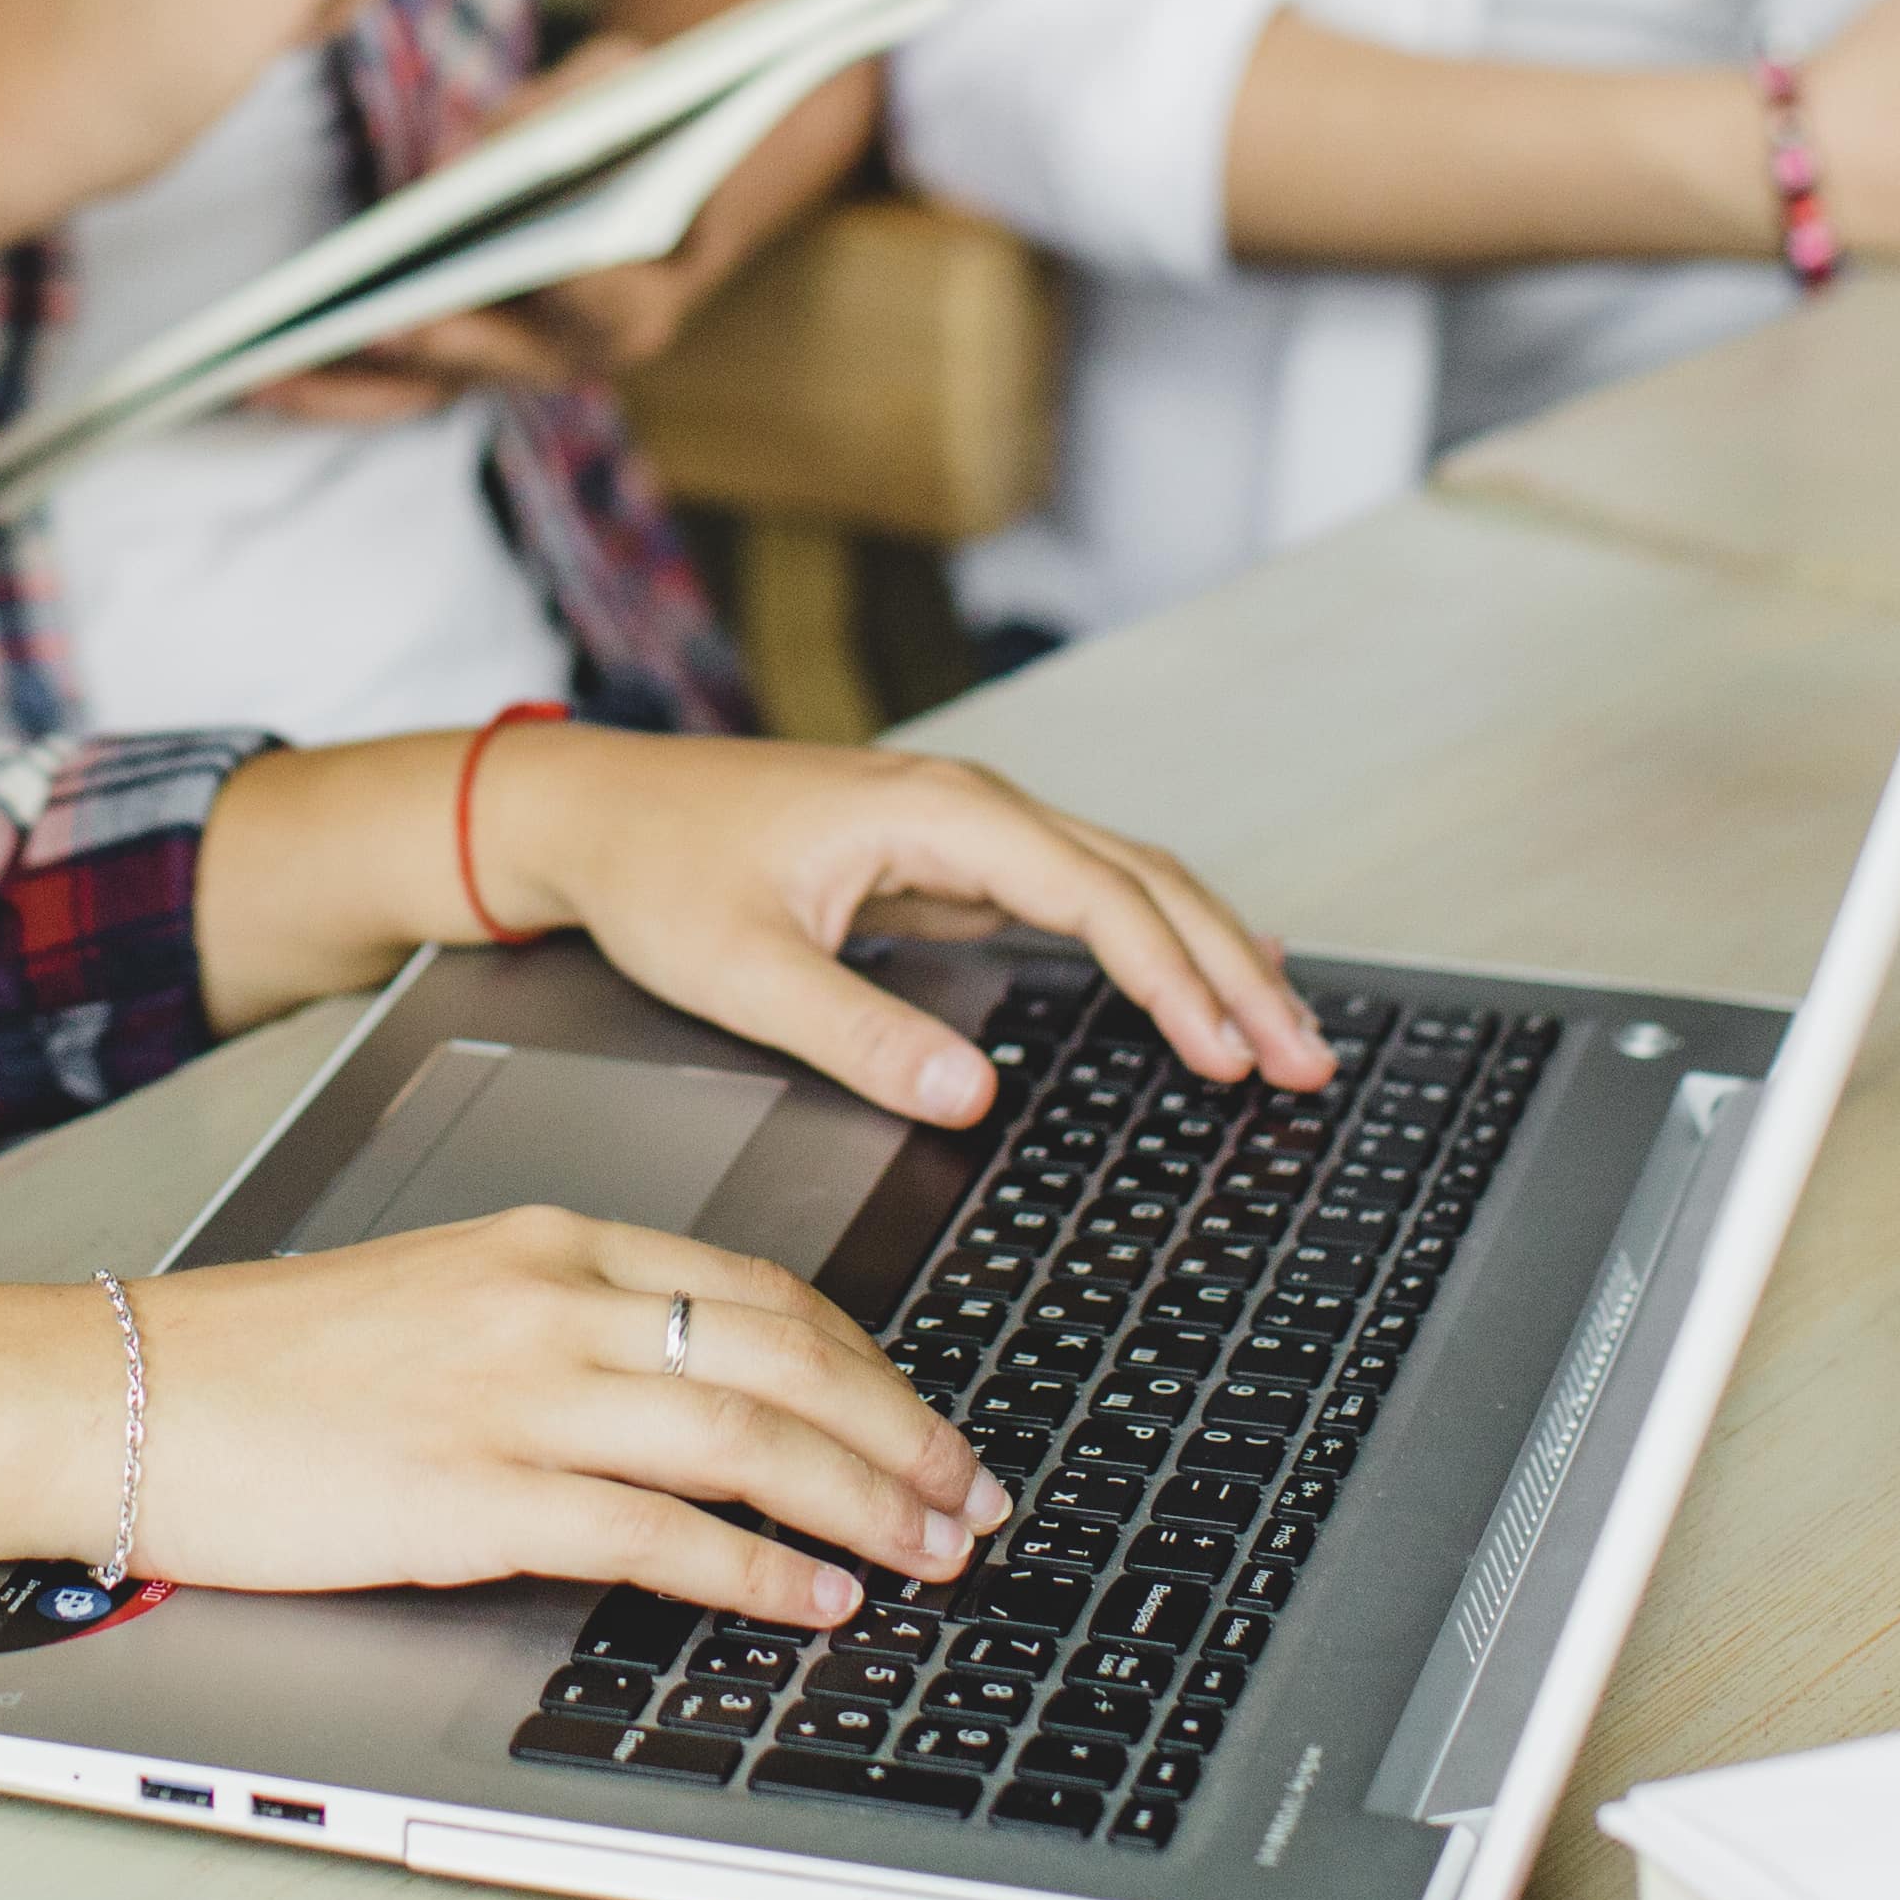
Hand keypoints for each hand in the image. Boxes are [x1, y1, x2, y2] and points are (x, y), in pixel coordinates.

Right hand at [116, 1209, 1000, 1632]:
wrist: (126, 1388)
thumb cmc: (265, 1362)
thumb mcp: (438, 1300)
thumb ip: (558, 1326)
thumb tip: (678, 1394)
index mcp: (545, 1243)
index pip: (756, 1291)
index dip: (867, 1360)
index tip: (924, 1417)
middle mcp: (549, 1300)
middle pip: (783, 1356)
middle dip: (900, 1432)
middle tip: (970, 1494)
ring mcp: (515, 1393)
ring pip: (745, 1437)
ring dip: (862, 1502)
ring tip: (930, 1552)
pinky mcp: (474, 1491)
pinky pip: (656, 1532)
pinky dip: (755, 1569)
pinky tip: (811, 1600)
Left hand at [238, 35, 727, 422]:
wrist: (631, 164)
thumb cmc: (635, 118)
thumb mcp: (626, 83)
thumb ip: (568, 105)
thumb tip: (454, 159)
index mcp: (645, 293)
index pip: (620, 305)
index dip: (588, 290)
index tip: (550, 264)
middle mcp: (578, 349)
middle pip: (512, 362)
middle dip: (450, 342)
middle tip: (387, 326)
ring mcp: (511, 360)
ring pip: (433, 389)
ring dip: (355, 391)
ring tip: (274, 370)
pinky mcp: (453, 353)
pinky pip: (389, 389)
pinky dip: (330, 387)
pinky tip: (260, 372)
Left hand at [474, 727, 1332, 1125]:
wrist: (593, 809)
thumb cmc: (656, 868)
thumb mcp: (741, 969)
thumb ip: (857, 1031)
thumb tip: (968, 1094)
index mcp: (934, 812)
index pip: (1096, 897)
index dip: (1175, 979)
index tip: (1232, 1052)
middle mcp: (966, 805)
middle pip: (1142, 880)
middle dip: (1232, 970)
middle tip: (1306, 1058)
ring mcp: (963, 827)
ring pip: (1125, 882)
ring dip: (1207, 953)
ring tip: (1283, 1032)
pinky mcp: (947, 857)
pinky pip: (1081, 895)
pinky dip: (1154, 938)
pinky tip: (1200, 975)